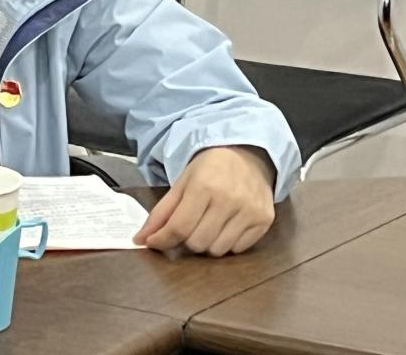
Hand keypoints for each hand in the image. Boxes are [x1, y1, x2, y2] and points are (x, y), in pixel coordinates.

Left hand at [132, 146, 275, 256]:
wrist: (247, 154)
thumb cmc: (210, 168)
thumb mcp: (181, 182)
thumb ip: (161, 212)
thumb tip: (141, 239)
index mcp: (204, 186)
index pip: (179, 227)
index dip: (162, 240)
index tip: (153, 243)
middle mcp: (229, 200)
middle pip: (197, 243)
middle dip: (185, 240)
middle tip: (186, 227)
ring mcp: (249, 211)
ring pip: (217, 250)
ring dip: (206, 243)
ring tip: (206, 225)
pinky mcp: (264, 220)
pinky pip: (238, 249)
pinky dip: (227, 243)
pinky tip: (225, 225)